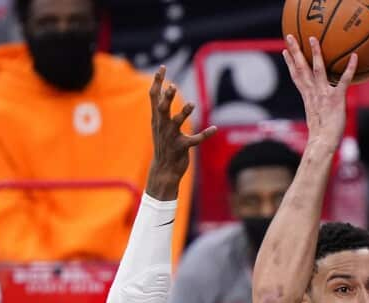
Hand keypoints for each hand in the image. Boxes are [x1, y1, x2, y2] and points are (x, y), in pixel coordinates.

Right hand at [146, 66, 216, 198]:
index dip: (157, 81)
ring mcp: (171, 137)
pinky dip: (205, 134)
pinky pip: (195, 140)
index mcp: (156, 119)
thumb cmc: (163, 144)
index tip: (163, 67)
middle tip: (173, 86)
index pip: (154, 97)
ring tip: (192, 104)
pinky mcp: (181, 147)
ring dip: (184, 113)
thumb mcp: (158, 125)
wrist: (163, 170)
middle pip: (162, 108)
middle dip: (167, 98)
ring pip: (176, 123)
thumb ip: (160, 107)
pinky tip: (214, 128)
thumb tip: (162, 88)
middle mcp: (162, 126)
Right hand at [281, 35, 354, 148]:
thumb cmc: (321, 135)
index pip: (296, 76)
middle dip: (295, 51)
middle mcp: (313, 93)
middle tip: (290, 36)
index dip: (290, 63)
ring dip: (315, 53)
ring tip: (312, 39)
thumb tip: (319, 108)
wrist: (323, 143)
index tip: (286, 50)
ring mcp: (324, 94)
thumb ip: (317, 108)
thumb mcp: (316, 118)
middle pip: (301, 68)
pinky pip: (344, 80)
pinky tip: (354, 56)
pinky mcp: (336, 98)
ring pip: (318, 69)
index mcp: (307, 96)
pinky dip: (349, 68)